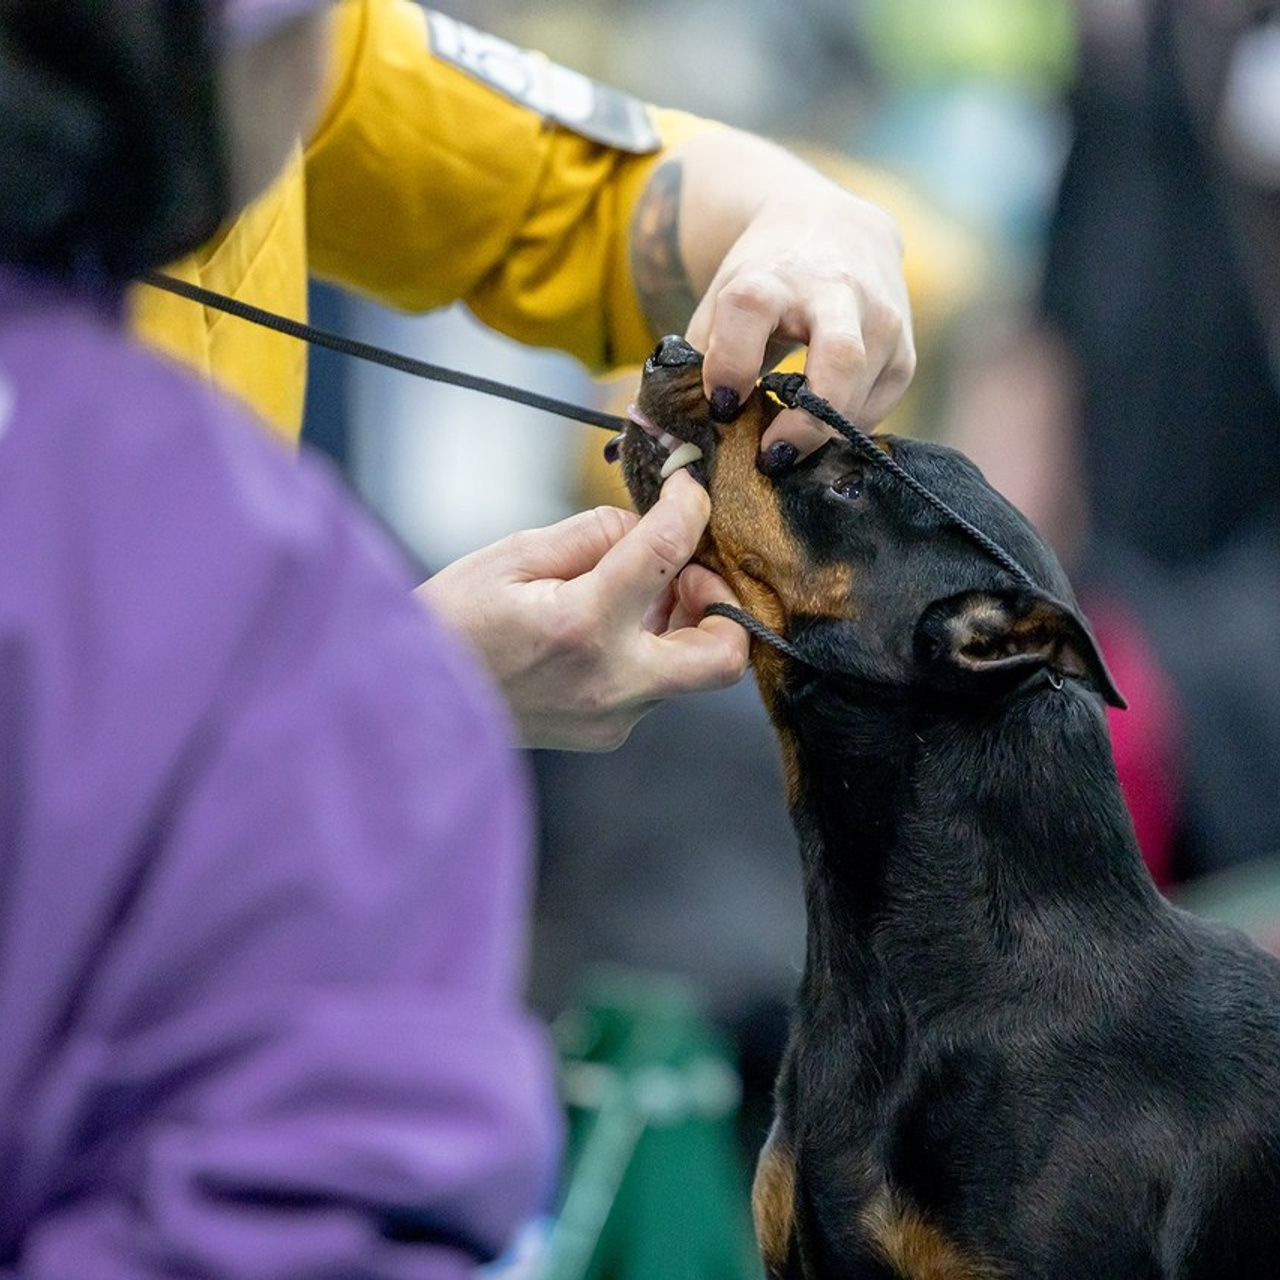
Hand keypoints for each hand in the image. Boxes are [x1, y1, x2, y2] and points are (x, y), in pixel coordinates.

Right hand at [416, 470, 748, 750]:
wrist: (409, 707)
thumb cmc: (450, 626)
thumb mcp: (512, 556)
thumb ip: (592, 534)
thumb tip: (645, 525)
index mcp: (583, 624)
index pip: (668, 551)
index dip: (689, 506)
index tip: (686, 489)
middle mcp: (611, 682)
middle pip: (723, 655)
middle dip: (722, 604)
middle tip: (686, 573)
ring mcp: (612, 718)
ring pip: (690, 668)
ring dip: (682, 622)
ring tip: (632, 592)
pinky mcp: (606, 733)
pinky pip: (654, 683)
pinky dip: (649, 646)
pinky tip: (604, 627)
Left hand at [690, 183, 915, 458]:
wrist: (837, 230)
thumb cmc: (767, 281)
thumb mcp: (723, 302)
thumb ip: (695, 361)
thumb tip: (659, 434)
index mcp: (773, 277)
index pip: (750, 310)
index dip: (730, 362)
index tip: (720, 405)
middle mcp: (836, 292)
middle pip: (839, 359)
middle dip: (806, 420)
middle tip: (772, 457)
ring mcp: (881, 320)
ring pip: (864, 391)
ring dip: (824, 434)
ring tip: (788, 450)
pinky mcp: (905, 350)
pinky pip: (880, 406)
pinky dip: (847, 429)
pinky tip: (820, 433)